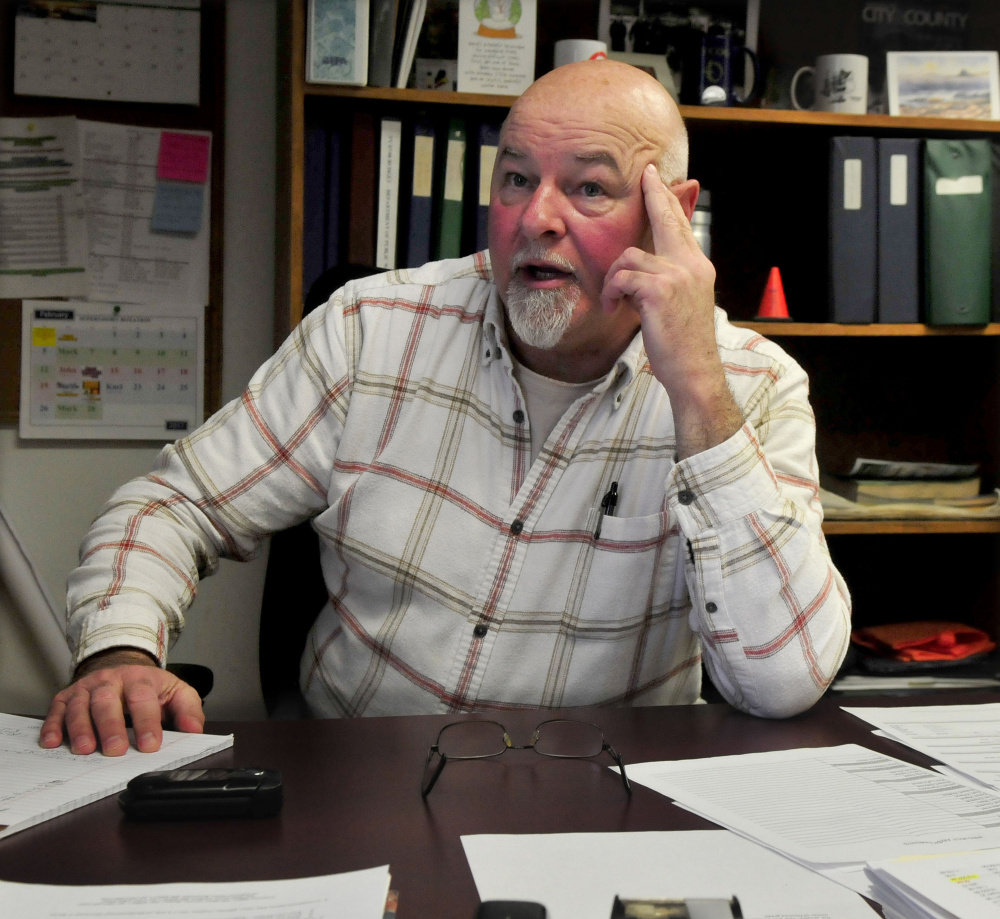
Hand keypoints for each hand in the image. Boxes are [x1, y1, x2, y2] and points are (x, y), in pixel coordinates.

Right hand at [39, 649, 204, 755]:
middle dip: (111, 726)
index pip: (143, 699)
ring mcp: (87, 688)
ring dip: (80, 727)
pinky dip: (53, 725)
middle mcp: (110, 680)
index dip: (147, 722)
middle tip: (115, 750)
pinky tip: (53, 742)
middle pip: (107, 700)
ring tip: (85, 749)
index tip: (150, 745)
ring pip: (80, 705)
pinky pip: (56, 710)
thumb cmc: (150, 688)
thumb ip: (188, 710)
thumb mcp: (176, 693)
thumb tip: (193, 730)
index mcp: (140, 679)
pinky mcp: (67, 696)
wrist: (122, 666)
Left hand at [602, 164, 741, 457]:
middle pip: (665, 218)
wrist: (693, 371)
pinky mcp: (659, 289)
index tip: (655, 178)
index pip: (679, 224)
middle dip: (653, 195)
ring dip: (615, 281)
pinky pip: (622, 278)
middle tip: (645, 176)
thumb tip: (639, 268)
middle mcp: (691, 264)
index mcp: (697, 267)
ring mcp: (677, 274)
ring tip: (617, 303)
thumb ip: (665, 279)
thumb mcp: (678, 304)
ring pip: (629, 257)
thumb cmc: (681, 344)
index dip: (666, 199)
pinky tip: (616, 310)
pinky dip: (612, 294)